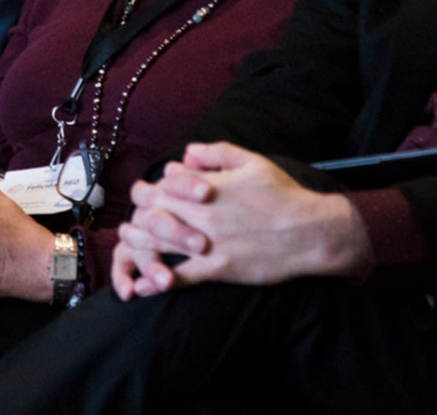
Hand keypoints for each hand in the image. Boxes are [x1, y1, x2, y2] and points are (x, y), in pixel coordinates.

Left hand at [109, 142, 368, 296]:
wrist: (309, 232)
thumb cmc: (283, 195)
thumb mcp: (253, 161)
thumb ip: (218, 152)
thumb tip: (188, 152)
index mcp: (208, 186)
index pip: (164, 183)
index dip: (151, 187)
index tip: (148, 193)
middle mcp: (202, 213)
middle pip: (154, 210)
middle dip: (138, 212)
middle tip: (131, 217)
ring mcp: (208, 242)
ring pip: (158, 242)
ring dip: (136, 242)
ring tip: (127, 241)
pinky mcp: (218, 268)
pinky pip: (180, 277)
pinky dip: (158, 281)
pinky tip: (142, 285)